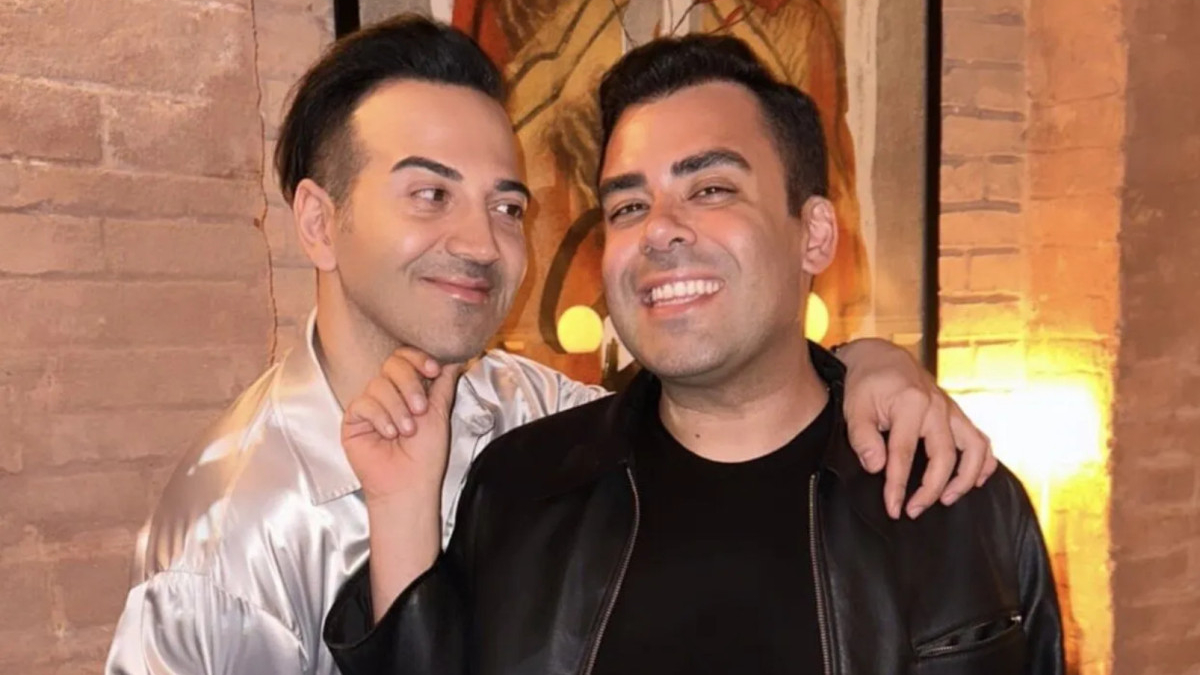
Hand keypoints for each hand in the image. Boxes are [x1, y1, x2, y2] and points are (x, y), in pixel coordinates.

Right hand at [342, 348, 464, 502]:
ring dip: (398, 407)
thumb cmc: (426, 456)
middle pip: (393, 363)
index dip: (419, 358)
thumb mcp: (440, 412)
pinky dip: (380, 418)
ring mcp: (371, 405)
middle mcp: (390, 394)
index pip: (407, 357)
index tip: (433, 370)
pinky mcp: (354, 419)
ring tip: (406, 430)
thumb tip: (453, 357)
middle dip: (410, 384)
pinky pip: (363, 403)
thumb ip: (444, 382)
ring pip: (379, 384)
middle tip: (420, 408)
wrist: (409, 483)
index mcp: (410, 389)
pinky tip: (388, 434)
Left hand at [836, 339, 995, 519]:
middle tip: (914, 510)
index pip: (904, 453)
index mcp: (910, 403)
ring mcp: (951, 410)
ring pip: (974, 448)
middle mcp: (937, 407)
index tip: (893, 507)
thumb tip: (876, 467)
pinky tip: (975, 481)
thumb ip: (863, 437)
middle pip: (944, 456)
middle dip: (931, 489)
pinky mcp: (957, 414)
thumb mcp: (854, 407)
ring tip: (947, 499)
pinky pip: (980, 440)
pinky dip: (983, 462)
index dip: (898, 485)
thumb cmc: (866, 383)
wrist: (881, 357)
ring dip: (965, 478)